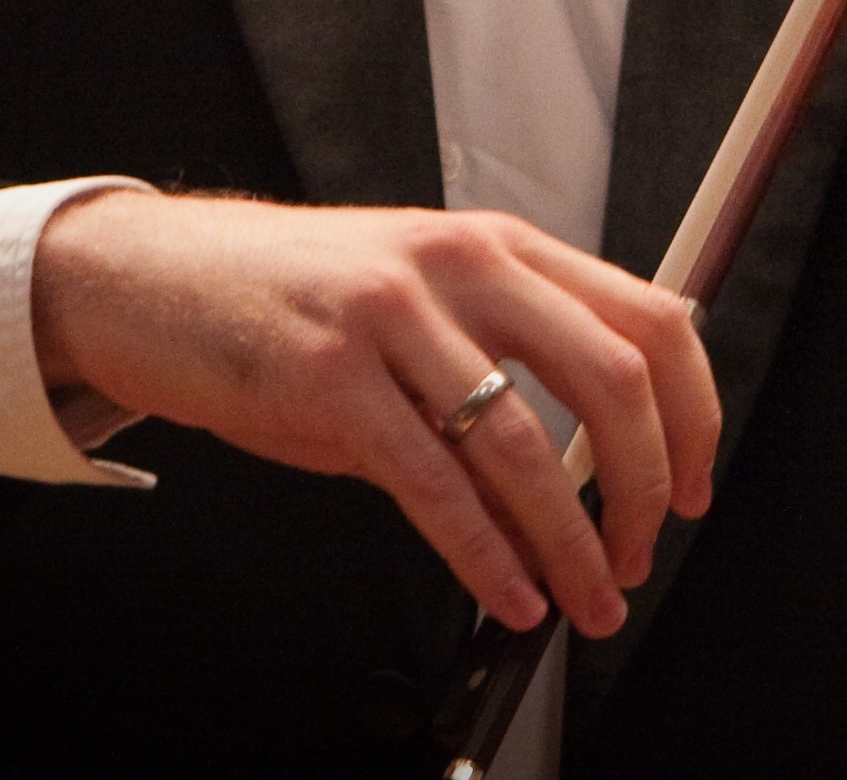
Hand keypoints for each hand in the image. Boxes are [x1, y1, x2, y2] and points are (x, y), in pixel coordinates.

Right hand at [30, 191, 719, 637]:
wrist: (152, 280)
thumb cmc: (290, 300)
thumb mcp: (417, 308)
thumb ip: (503, 368)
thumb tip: (580, 480)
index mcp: (499, 245)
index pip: (649, 316)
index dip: (693, 412)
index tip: (695, 483)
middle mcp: (459, 266)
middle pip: (612, 379)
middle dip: (646, 488)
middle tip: (642, 555)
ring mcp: (394, 318)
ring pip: (524, 446)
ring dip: (569, 546)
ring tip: (586, 601)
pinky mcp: (330, 377)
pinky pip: (434, 485)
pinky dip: (486, 557)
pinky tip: (509, 596)